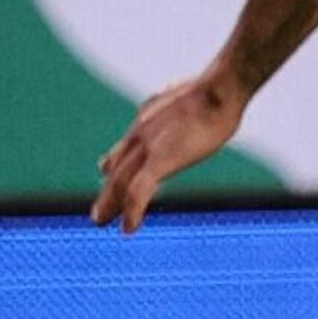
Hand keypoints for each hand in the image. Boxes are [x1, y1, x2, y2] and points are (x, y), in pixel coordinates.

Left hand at [91, 66, 245, 233]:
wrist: (219, 89)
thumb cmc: (219, 90)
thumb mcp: (195, 98)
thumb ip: (185, 107)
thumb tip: (197, 102)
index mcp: (150, 118)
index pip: (126, 145)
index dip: (114, 163)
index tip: (105, 172)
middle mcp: (141, 132)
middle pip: (118, 167)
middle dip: (107, 190)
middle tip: (98, 212)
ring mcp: (148, 147)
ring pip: (120, 181)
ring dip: (110, 203)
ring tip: (101, 221)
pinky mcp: (160, 161)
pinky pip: (139, 192)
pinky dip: (132, 211)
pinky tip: (129, 228)